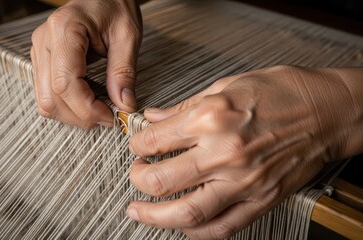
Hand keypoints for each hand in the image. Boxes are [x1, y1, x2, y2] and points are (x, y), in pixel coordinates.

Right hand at [31, 0, 141, 127]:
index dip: (87, 108)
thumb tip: (124, 106)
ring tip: (99, 110)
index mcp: (65, 29)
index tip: (111, 117)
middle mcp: (44, 41)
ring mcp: (39, 51)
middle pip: (51, 98)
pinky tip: (88, 100)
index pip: (65, 83)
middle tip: (108, 117)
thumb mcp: (128, 35)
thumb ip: (124, 72)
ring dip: (73, 114)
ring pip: (45, 101)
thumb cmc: (114, 5)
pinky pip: (47, 94)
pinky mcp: (42, 60)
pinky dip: (67, 105)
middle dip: (81, 116)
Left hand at [127, 66, 362, 238]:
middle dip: (138, 180)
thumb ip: (185, 106)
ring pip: (187, 213)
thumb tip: (155, 117)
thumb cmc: (282, 92)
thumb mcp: (226, 85)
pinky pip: (223, 227)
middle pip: (162, 181)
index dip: (137, 144)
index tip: (138, 145)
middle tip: (135, 176)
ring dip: (155, 217)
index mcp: (212, 117)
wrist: (327, 111)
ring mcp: (244, 181)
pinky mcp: (261, 199)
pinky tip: (182, 226)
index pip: (155, 140)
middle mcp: (225, 152)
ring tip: (139, 212)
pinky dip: (196, 232)